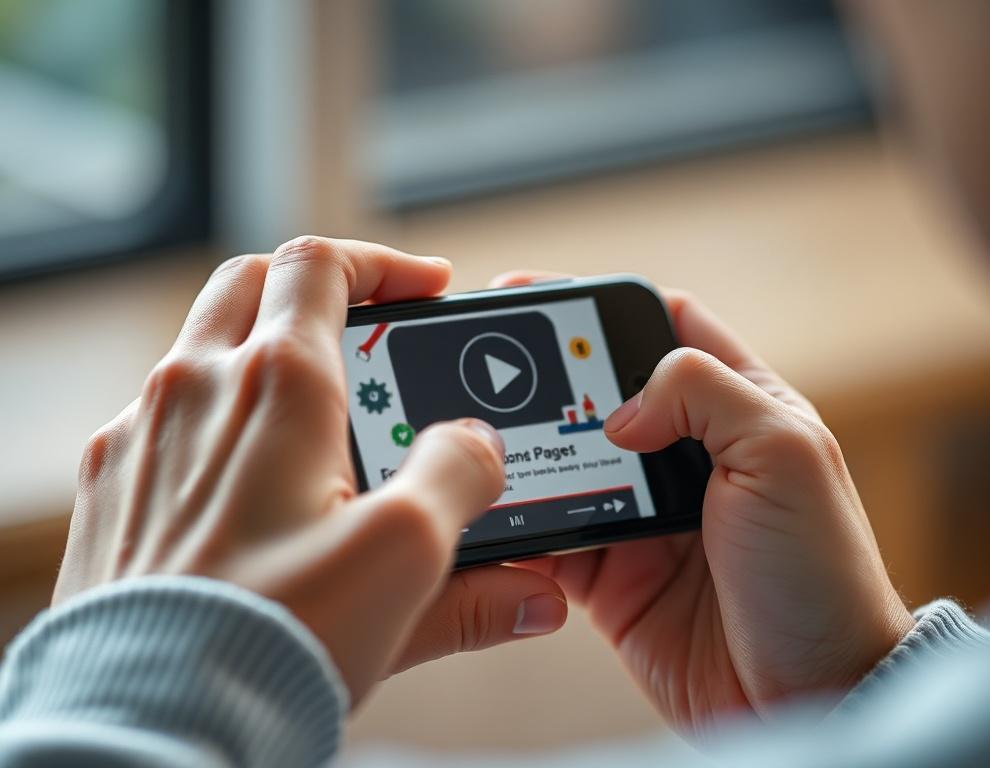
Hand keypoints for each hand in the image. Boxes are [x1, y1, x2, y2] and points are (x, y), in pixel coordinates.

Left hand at [55, 238, 565, 706]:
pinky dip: (221, 417)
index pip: (321, 266)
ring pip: (207, 347)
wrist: (151, 721)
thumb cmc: (274, 636)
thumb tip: (482, 453)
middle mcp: (196, 389)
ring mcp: (143, 435)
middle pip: (255, 284)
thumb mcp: (405, 556)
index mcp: (274, 384)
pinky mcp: (113, 487)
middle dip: (320, 291)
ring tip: (325, 417)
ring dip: (268, 354)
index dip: (382, 265)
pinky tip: (255, 480)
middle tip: (371, 332)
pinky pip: (171, 418)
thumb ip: (462, 483)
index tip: (426, 290)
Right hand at [490, 271, 913, 741]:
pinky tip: (491, 512)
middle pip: (598, 391)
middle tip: (485, 364)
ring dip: (524, 451)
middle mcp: (685, 454)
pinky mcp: (610, 572)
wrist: (807, 694)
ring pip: (564, 461)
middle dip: (544, 376)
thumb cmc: (820, 573)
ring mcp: (643, 514)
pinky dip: (518, 525)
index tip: (537, 297)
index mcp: (738, 407)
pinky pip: (549, 536)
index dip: (600, 306)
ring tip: (477, 438)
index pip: (663, 325)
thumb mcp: (787, 452)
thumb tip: (618, 409)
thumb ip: (704, 392)